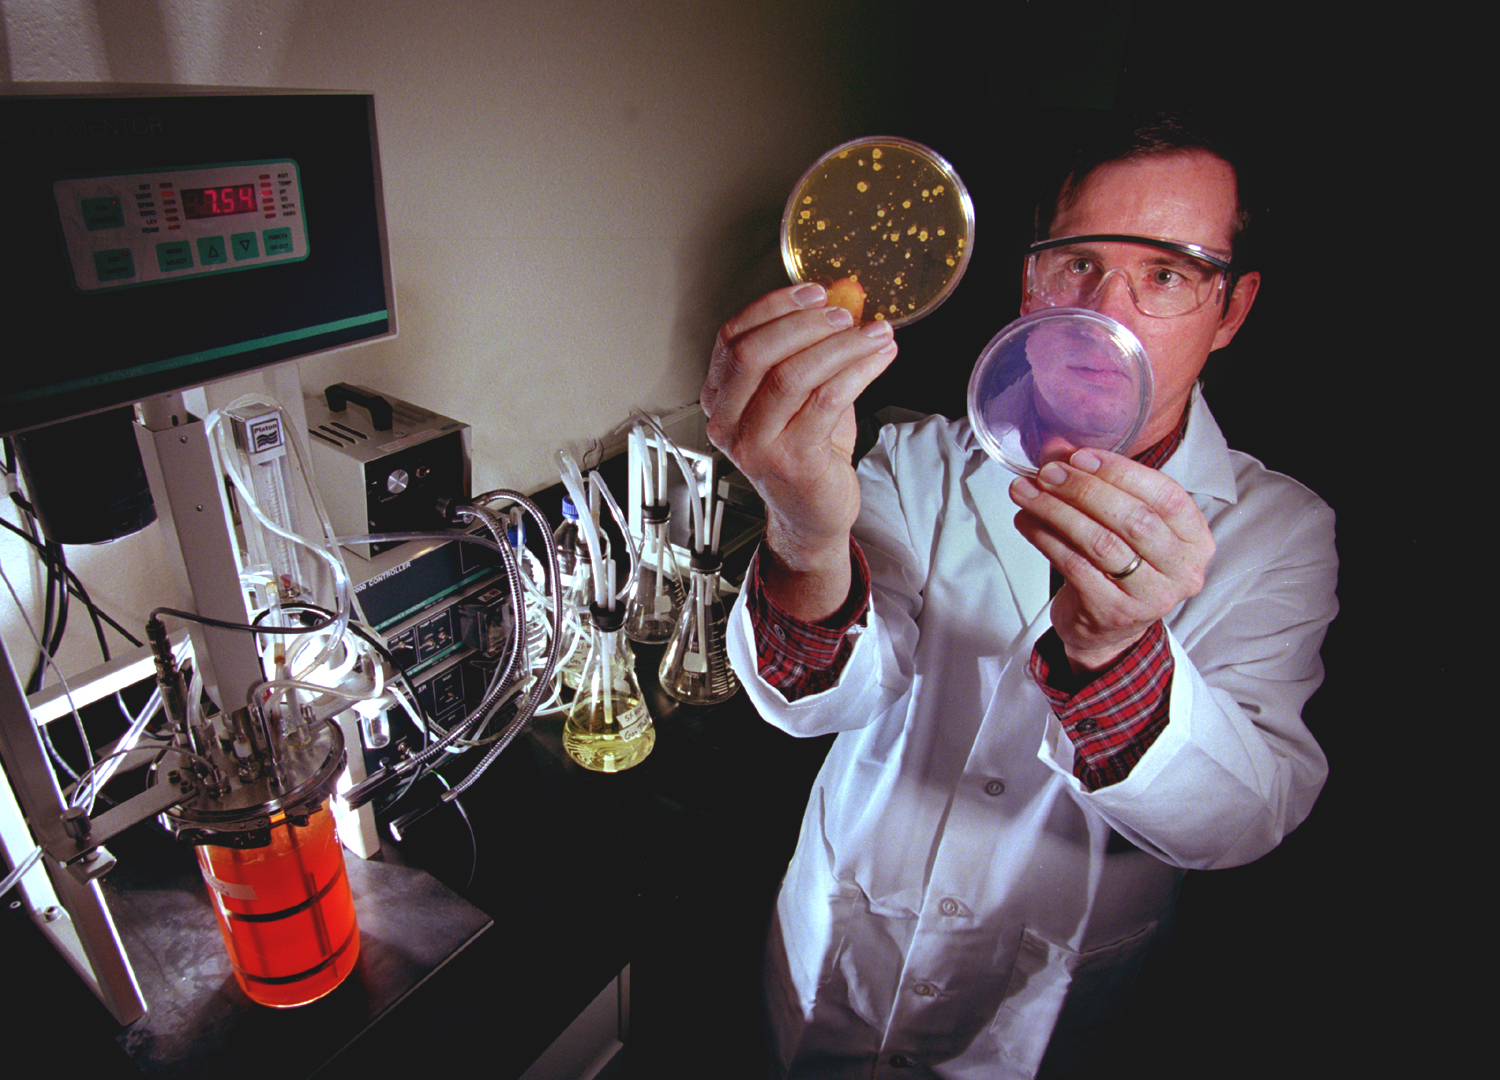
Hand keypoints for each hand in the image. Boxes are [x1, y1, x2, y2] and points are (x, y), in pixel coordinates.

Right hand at [701, 283, 896, 617]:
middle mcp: (728, 424)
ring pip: (792, 375)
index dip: (773, 307)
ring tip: (874, 333)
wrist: (814, 513)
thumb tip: (842, 298)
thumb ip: (809, 349)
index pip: (731, 338)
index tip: (813, 292)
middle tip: (845, 314)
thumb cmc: (806, 451)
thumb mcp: (799, 394)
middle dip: (804, 324)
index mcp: (719, 400)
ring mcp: (757, 445)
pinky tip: (878, 358)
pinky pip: (826, 401)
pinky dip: (858, 371)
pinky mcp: (792, 461)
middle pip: (754, 353)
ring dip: (840, 346)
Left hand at [1009, 447, 1213, 673]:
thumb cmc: (1120, 567)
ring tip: (1027, 493)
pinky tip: (1028, 522)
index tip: (1080, 457)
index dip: (1120, 472)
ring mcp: (1150, 596)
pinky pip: (1075, 567)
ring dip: (1057, 511)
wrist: (1107, 630)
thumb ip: (1099, 484)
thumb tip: (1057, 449)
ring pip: (1101, 542)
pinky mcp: (1113, 612)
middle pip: (1133, 519)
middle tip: (1047, 473)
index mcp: (1195, 539)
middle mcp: (1182, 569)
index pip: (1165, 496)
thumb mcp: (1122, 524)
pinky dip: (1046, 539)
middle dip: (1084, 490)